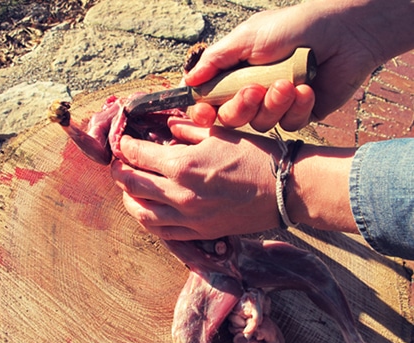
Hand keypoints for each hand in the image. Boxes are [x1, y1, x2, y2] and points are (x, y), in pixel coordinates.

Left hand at [111, 119, 281, 239]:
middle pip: (131, 184)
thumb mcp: (219, 135)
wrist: (285, 190)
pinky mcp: (199, 233)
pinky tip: (148, 210)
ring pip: (141, 213)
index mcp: (183, 165)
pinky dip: (148, 220)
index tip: (123, 142)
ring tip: (129, 188)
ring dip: (128, 199)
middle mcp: (179, 194)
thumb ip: (187, 131)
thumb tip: (168, 127)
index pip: (137, 155)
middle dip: (119, 171)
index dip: (125, 146)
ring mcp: (188, 218)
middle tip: (119, 164)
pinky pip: (162, 232)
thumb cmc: (256, 157)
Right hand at [185, 0, 412, 131]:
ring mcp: (276, 105)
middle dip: (240, 108)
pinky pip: (287, 125)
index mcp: (236, 73)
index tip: (204, 112)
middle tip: (254, 89)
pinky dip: (296, 107)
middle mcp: (252, 91)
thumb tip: (188, 81)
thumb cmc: (296, 26)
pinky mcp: (299, 114)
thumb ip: (216, 59)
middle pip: (230, 119)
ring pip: (258, 124)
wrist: (346, 32)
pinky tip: (307, 88)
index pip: (209, 100)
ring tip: (290, 82)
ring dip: (272, 104)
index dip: (203, 111)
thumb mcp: (248, 36)